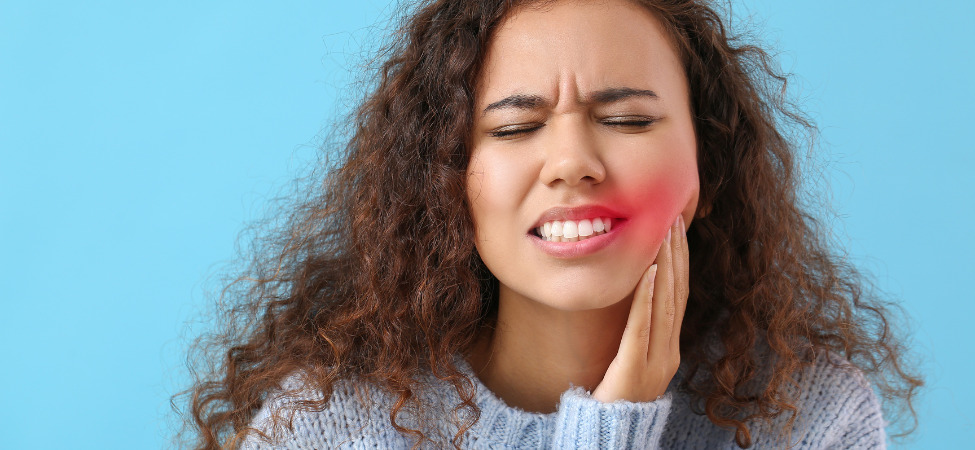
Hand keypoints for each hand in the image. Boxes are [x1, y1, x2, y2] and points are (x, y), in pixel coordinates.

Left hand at [592, 215, 688, 402]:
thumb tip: (636, 296)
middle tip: (674, 218)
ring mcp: (656, 361)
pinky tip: (650, 272)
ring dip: (666, 265)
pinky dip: (649, 297)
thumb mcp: (631, 359)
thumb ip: (638, 331)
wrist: (608, 435)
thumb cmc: (614, 396)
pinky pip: (643, 326)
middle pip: (677, 293)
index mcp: (670, 349)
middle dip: (676, 253)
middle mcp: (669, 352)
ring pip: (666, 304)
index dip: (680, 260)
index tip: (676, 228)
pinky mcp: (635, 368)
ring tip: (664, 234)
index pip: (679, 295)